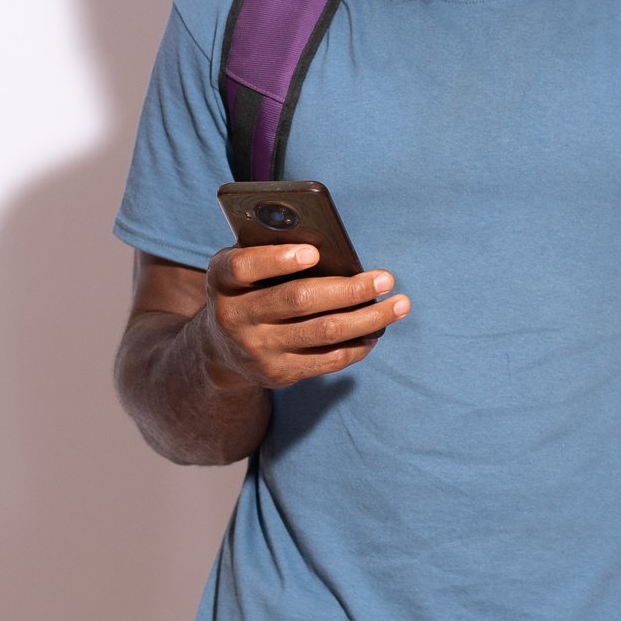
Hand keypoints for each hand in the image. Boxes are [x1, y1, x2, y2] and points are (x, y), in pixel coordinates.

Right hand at [199, 243, 409, 389]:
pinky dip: (358, 344)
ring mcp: (256, 349)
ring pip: (322, 332)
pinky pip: (327, 360)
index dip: (278, 259)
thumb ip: (273, 250)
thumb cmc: (248, 287)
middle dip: (347, 289)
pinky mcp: (277, 374)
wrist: (221, 345)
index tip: (314, 252)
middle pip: (298, 300)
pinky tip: (378, 330)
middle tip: (386, 278)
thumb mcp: (245, 264)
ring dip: (367, 318)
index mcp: (223, 278)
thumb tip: (332, 246)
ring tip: (399, 304)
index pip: (245, 266)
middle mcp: (234, 316)